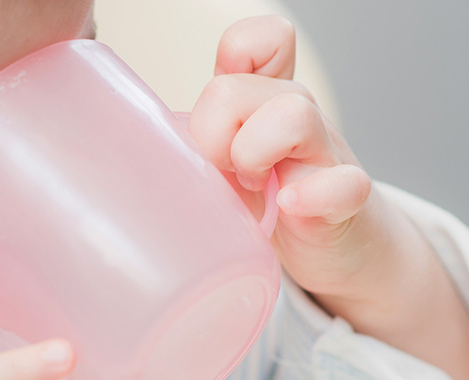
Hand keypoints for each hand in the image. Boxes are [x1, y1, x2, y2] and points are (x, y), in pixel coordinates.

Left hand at [187, 16, 468, 379]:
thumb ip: (189, 148)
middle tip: (220, 174)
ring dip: (255, 153)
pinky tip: (289, 207)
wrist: (338, 250)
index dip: (237, 55)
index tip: (214, 112)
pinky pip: (343, 183)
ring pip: (294, 114)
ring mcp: (325, 154)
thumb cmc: (270, 204)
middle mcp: (296, 114)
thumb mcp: (224, 167)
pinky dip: (313, 193)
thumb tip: (120, 156)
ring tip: (251, 190)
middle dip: (214, 132)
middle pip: (242, 88)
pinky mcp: (347, 200)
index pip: (262, 39)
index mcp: (263, 101)